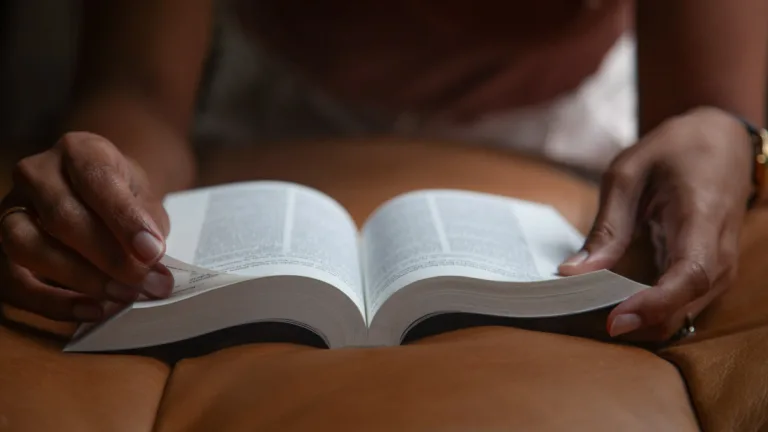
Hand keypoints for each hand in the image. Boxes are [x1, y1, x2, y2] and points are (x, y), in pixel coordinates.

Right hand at [0, 132, 172, 321]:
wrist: (99, 198)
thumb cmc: (123, 199)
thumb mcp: (144, 199)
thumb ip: (148, 228)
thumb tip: (153, 269)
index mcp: (78, 150)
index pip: (96, 180)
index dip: (125, 219)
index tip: (153, 252)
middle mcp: (36, 174)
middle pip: (61, 217)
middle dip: (108, 257)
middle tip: (145, 282)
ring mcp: (10, 209)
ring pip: (27, 246)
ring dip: (79, 278)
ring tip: (122, 296)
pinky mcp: (0, 249)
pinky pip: (14, 282)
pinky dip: (54, 303)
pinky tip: (92, 310)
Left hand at [558, 107, 752, 339]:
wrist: (723, 141)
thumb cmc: (675, 150)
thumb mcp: (628, 174)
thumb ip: (607, 227)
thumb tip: (573, 273)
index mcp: (702, 219)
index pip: (689, 276)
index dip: (653, 304)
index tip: (614, 320)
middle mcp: (720, 254)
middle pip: (682, 308)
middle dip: (634, 319)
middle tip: (581, 312)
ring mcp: (720, 269)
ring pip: (680, 316)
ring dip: (639, 319)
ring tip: (592, 305)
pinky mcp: (709, 277)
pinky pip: (680, 307)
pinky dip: (647, 311)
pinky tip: (614, 299)